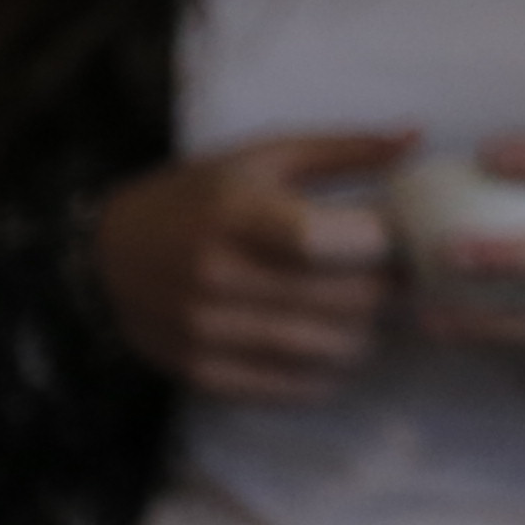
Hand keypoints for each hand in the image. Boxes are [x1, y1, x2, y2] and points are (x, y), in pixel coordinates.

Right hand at [97, 129, 406, 402]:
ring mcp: (206, 332)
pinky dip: (329, 372)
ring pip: (326, 349)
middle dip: (390, 288)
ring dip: (369, 332)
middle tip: (406, 276)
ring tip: (375, 310)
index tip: (404, 235)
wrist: (105, 258)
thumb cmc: (200, 197)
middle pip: (339, 300)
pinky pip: (292, 387)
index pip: (322, 240)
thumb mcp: (264, 157)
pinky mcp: (201, 373)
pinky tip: (337, 345)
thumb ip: (345, 150)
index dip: (378, 241)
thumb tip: (419, 137)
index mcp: (235, 214)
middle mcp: (216, 276)